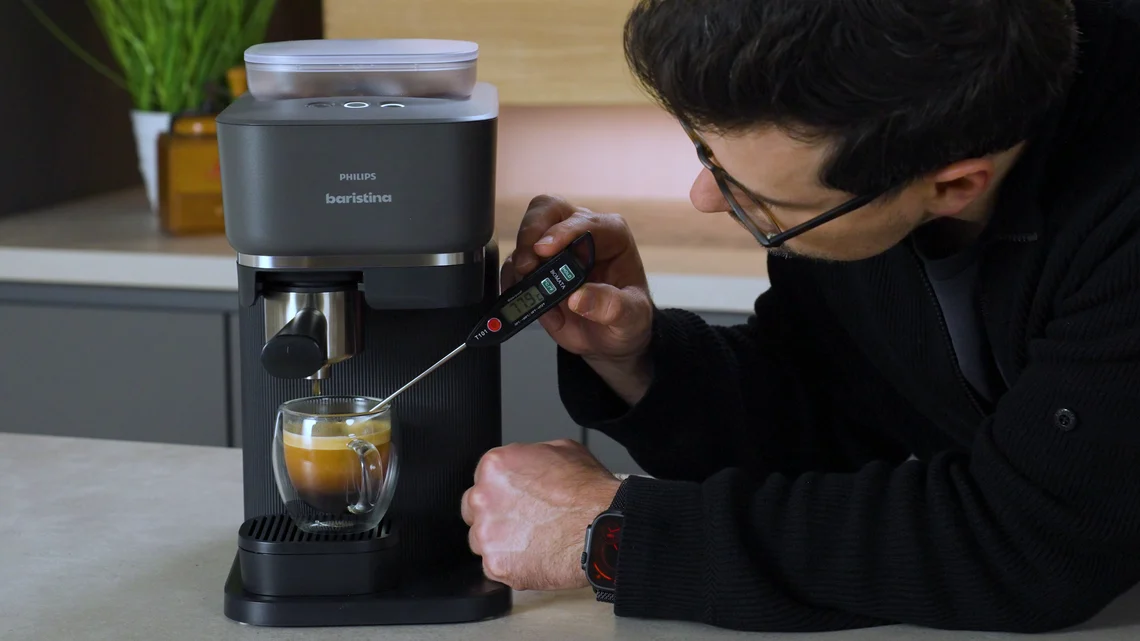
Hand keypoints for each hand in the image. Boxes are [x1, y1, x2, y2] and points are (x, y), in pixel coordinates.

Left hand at [461, 439, 621, 590]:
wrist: (603, 526)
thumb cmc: (589, 491)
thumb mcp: (563, 450)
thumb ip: (532, 456)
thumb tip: (530, 464)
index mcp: (495, 466)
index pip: (482, 480)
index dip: (501, 492)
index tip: (515, 500)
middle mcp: (484, 498)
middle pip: (473, 510)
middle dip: (494, 516)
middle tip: (522, 522)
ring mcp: (487, 534)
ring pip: (481, 541)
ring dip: (500, 542)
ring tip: (532, 542)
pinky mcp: (496, 564)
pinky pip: (495, 567)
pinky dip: (512, 565)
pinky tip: (535, 557)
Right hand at [504, 195, 653, 364]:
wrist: (611, 337)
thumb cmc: (627, 317)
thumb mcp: (633, 316)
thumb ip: (614, 306)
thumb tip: (580, 297)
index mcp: (611, 235)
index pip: (584, 220)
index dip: (562, 231)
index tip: (545, 250)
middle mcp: (580, 234)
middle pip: (547, 210)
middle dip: (531, 232)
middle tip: (528, 263)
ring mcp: (555, 250)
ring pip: (525, 238)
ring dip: (520, 264)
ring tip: (530, 291)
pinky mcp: (536, 269)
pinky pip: (514, 267)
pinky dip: (515, 284)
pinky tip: (534, 306)